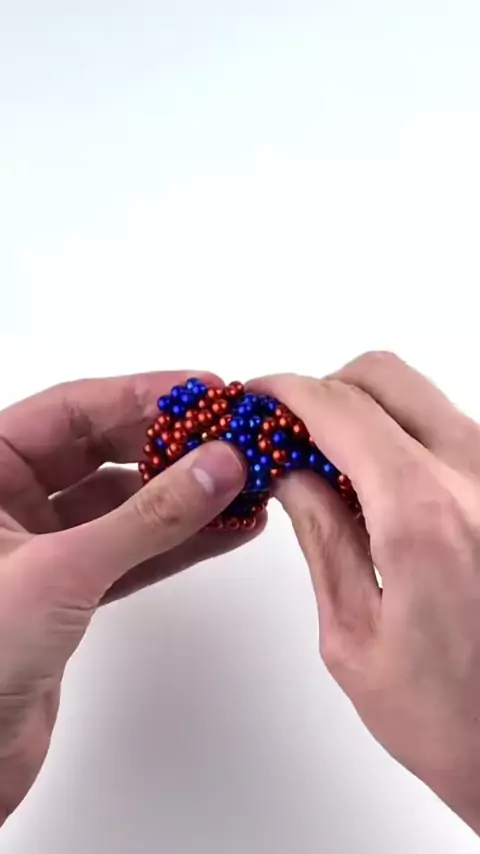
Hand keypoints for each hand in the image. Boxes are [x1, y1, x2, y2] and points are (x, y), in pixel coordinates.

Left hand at [0, 370, 253, 824]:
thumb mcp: (64, 569)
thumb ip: (149, 517)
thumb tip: (220, 464)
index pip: (72, 410)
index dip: (142, 395)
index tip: (205, 391)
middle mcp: (8, 503)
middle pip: (103, 451)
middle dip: (171, 444)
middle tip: (234, 435)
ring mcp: (41, 548)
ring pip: (124, 505)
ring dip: (185, 495)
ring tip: (246, 481)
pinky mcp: (67, 594)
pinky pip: (131, 553)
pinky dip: (178, 543)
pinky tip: (227, 529)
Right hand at [253, 352, 479, 834]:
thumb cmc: (452, 718)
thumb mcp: (352, 635)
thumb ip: (321, 535)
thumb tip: (288, 469)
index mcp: (424, 517)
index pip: (340, 409)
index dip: (286, 393)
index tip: (258, 401)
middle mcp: (477, 480)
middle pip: (384, 377)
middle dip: (326, 391)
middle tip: (291, 435)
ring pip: (421, 399)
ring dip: (366, 415)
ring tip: (332, 471)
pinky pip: (449, 433)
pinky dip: (403, 438)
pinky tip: (381, 491)